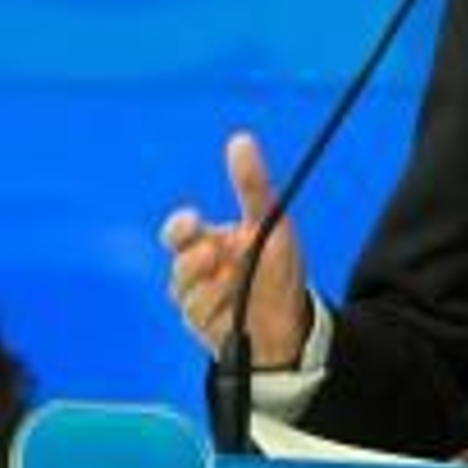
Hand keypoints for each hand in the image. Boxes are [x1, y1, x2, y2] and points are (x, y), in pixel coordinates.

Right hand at [162, 132, 312, 368]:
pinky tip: (234, 303)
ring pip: (182, 290)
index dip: (179, 228)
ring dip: (207, 283)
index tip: (192, 221)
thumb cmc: (279, 270)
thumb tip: (240, 140)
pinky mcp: (203, 327)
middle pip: (175, 262)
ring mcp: (198, 300)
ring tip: (233, 280)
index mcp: (210, 243)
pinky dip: (213, 306)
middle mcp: (199, 272)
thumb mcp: (272, 224)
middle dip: (187, 258)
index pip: (180, 233)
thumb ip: (253, 186)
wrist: (292, 323)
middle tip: (210, 254)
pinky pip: (194, 315)